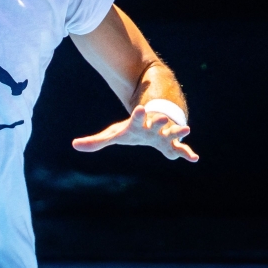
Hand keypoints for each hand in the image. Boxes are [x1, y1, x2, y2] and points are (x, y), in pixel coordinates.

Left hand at [71, 105, 198, 161]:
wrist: (152, 122)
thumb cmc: (131, 129)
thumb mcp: (114, 134)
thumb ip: (96, 141)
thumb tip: (74, 145)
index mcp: (138, 124)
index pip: (137, 119)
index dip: (138, 115)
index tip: (139, 108)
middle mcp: (153, 127)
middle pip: (157, 123)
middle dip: (160, 120)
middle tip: (163, 117)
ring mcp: (164, 134)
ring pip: (172, 132)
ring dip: (178, 131)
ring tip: (187, 129)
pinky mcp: (172, 143)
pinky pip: (180, 149)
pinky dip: (186, 153)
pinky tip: (194, 159)